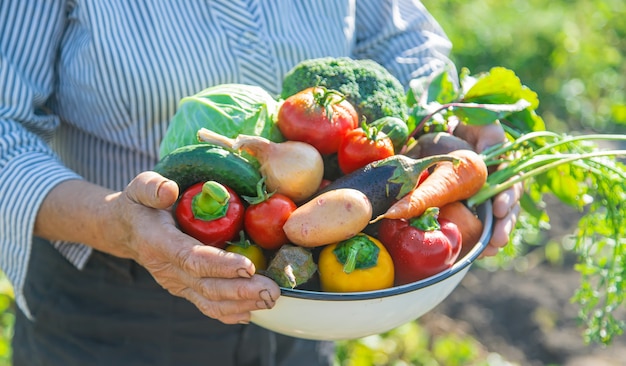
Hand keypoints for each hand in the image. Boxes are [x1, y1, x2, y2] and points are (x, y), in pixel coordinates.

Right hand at [105, 172, 280, 323]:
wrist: (128, 230)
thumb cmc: (140, 204)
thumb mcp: (140, 187)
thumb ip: (153, 188)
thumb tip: (169, 191)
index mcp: (158, 243)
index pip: (191, 258)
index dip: (220, 265)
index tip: (248, 266)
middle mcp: (167, 269)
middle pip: (206, 286)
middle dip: (241, 290)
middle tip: (271, 290)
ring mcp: (176, 283)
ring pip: (209, 301)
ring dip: (242, 303)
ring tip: (270, 299)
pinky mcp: (185, 289)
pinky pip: (207, 305)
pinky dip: (230, 312)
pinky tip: (252, 311)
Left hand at [454, 122, 521, 255]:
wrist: (450, 131)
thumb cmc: (471, 125)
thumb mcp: (483, 124)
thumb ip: (490, 136)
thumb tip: (489, 155)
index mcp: (506, 168)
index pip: (512, 186)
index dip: (507, 198)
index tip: (499, 208)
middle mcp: (500, 186)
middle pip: (508, 209)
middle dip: (504, 225)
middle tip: (498, 239)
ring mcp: (488, 199)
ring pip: (498, 222)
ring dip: (495, 237)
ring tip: (490, 250)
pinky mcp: (474, 208)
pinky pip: (481, 226)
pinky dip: (480, 240)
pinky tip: (478, 252)